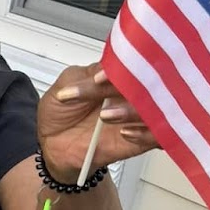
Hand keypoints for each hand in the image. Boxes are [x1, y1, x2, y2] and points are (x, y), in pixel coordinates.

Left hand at [37, 64, 159, 178]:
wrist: (51, 145)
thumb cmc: (60, 112)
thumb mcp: (67, 84)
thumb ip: (88, 74)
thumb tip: (110, 66)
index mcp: (117, 76)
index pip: (133, 64)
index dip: (122, 68)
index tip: (100, 77)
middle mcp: (131, 94)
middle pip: (149, 84)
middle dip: (129, 87)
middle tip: (103, 93)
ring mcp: (138, 117)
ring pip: (157, 109)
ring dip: (133, 111)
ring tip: (106, 116)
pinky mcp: (141, 140)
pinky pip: (158, 136)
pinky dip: (145, 134)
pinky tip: (124, 132)